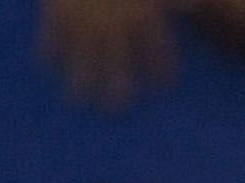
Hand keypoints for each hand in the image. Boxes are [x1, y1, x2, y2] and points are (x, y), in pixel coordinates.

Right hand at [40, 0, 176, 106]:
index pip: (155, 47)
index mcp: (141, 11)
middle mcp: (112, 19)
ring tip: (76, 101)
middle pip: (115, 60)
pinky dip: (48, 46)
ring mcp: (82, 14)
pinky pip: (52, 29)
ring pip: (80, 52)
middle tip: (115, 111)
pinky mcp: (57, 6)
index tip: (163, 87)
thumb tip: (198, 7)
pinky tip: (47, 62)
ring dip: (78, 77)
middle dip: (116, 86)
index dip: (160, 67)